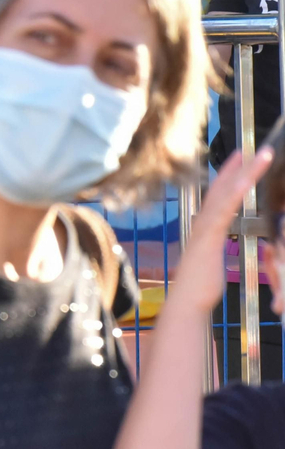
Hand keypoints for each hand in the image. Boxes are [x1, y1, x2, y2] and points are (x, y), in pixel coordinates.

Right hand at [165, 146, 273, 313]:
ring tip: (261, 154)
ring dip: (244, 172)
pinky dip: (236, 191)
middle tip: (248, 148)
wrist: (187, 301)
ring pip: (226, 192)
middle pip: (220, 187)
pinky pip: (225, 208)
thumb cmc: (200, 287)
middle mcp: (203, 221)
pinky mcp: (209, 234)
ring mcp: (205, 226)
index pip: (218, 196)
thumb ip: (214, 248)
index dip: (228, 176)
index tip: (239, 160)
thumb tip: (214, 246)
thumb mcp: (211, 262)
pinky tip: (247, 180)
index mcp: (206, 227)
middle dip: (235, 166)